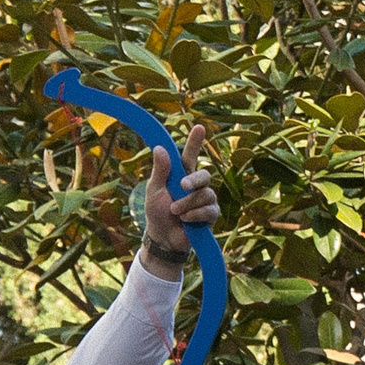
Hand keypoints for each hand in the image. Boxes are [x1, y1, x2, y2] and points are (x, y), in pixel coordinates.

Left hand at [140, 125, 219, 268]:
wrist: (163, 238)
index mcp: (182, 175)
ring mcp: (205, 200)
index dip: (195, 141)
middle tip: (182, 186)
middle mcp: (196, 186)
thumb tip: (159, 148)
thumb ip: (160, 171)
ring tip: (175, 212)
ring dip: (188, 204)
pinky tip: (186, 220)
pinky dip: (195, 215)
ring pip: (206, 194)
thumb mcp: (154, 190)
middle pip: (205, 175)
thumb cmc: (157, 213)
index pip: (190, 155)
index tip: (199, 127)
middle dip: (194, 180)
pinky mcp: (210, 215)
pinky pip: (209, 210)